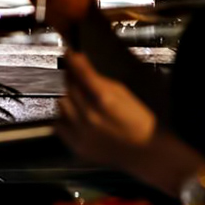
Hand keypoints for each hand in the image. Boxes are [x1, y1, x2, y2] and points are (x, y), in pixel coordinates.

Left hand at [56, 53, 158, 171]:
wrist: (145, 151)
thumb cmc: (138, 120)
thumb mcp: (122, 92)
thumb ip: (98, 78)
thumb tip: (79, 62)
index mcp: (104, 100)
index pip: (80, 74)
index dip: (72, 61)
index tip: (68, 53)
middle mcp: (89, 117)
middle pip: (69, 89)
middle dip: (73, 82)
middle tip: (80, 81)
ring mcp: (81, 134)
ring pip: (62, 106)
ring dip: (69, 100)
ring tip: (81, 102)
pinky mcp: (77, 147)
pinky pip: (59, 125)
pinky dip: (65, 118)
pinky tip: (76, 118)